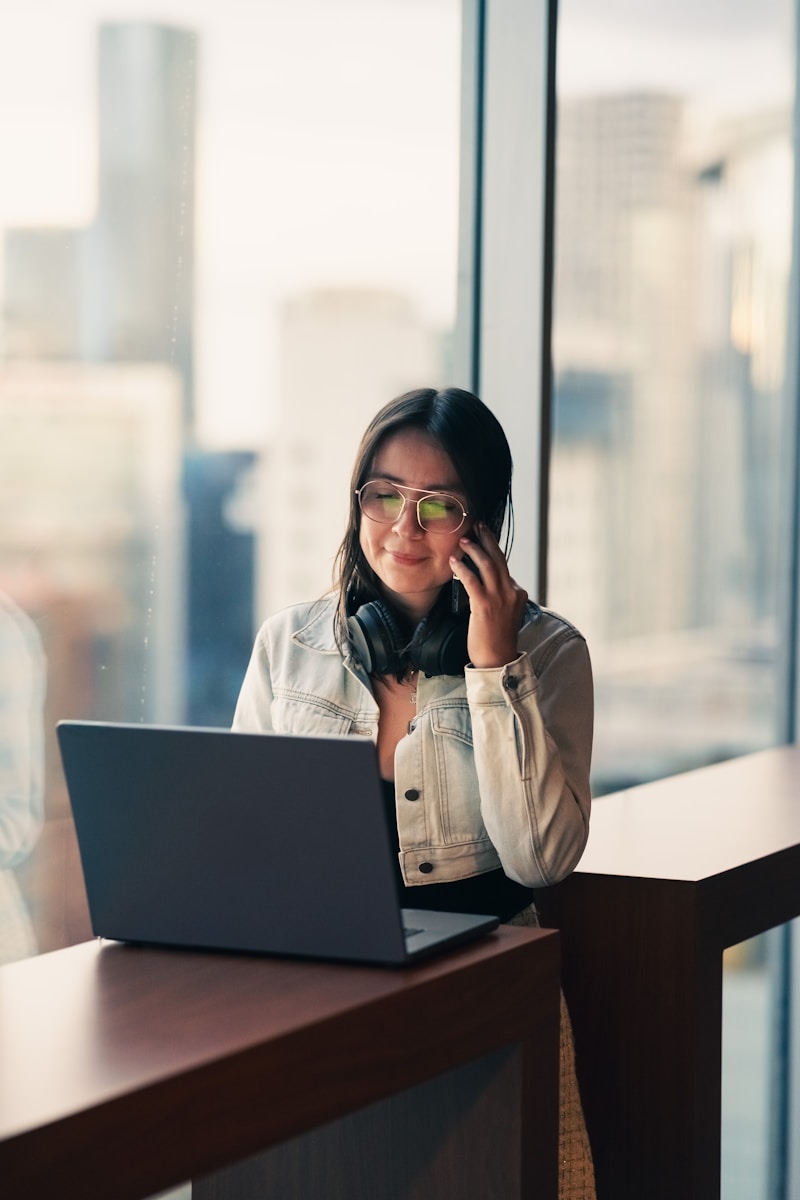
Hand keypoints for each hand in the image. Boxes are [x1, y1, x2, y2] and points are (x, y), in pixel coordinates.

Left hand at [449, 523, 527, 667]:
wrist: (497, 660)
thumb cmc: (497, 640)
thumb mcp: (505, 613)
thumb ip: (500, 596)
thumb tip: (486, 582)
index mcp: (518, 594)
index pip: (505, 568)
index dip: (492, 552)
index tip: (483, 539)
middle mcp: (512, 593)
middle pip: (499, 559)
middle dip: (488, 540)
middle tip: (478, 526)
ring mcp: (499, 599)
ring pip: (488, 565)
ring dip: (475, 550)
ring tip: (463, 540)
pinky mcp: (484, 606)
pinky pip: (473, 581)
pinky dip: (463, 568)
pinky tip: (454, 561)